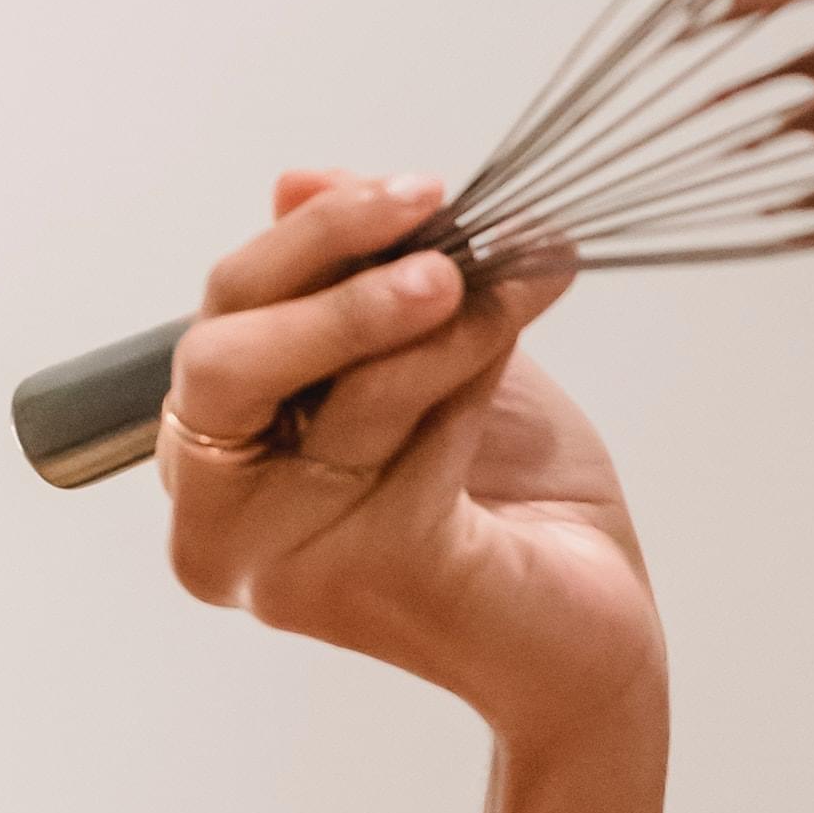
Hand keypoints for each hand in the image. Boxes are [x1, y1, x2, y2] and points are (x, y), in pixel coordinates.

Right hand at [162, 172, 658, 762]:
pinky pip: (416, 439)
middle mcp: (223, 525)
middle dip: (331, 276)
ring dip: (439, 322)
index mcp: (218, 466)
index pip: (220, 324)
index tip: (414, 191)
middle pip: (223, 360)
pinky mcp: (371, 575)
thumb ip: (361, 278)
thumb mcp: (434, 360)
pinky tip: (516, 335)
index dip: (309, 244)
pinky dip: (469, 372)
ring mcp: (287, 561)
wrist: (595, 633)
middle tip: (441, 244)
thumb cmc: (509, 505)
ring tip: (513, 283)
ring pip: (342, 392)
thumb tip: (294, 179)